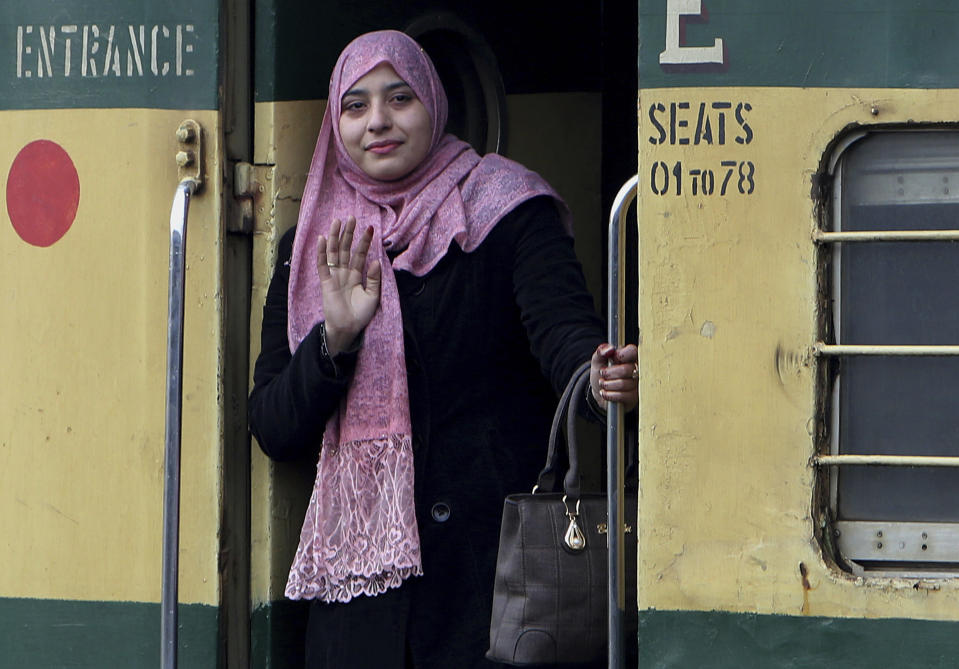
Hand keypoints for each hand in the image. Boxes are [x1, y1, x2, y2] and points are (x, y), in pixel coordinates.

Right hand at [315, 216, 381, 354]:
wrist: (348, 329)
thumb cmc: (360, 315)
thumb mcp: (373, 296)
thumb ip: (374, 279)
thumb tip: (376, 261)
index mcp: (356, 276)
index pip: (360, 255)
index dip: (364, 242)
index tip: (370, 228)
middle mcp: (344, 273)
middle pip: (346, 249)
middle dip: (349, 234)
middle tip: (352, 218)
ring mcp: (334, 276)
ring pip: (334, 253)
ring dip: (335, 237)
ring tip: (338, 222)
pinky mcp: (326, 282)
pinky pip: (323, 265)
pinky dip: (322, 252)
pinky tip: (323, 239)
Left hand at [589, 343, 637, 411]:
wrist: (599, 392)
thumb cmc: (601, 374)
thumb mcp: (597, 361)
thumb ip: (600, 352)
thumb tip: (609, 349)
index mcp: (630, 357)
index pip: (633, 351)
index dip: (620, 355)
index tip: (612, 359)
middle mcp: (637, 370)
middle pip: (626, 370)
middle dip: (608, 373)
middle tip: (603, 374)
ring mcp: (637, 384)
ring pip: (623, 384)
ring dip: (607, 384)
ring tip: (603, 384)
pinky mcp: (634, 397)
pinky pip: (622, 396)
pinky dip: (609, 394)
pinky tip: (606, 392)